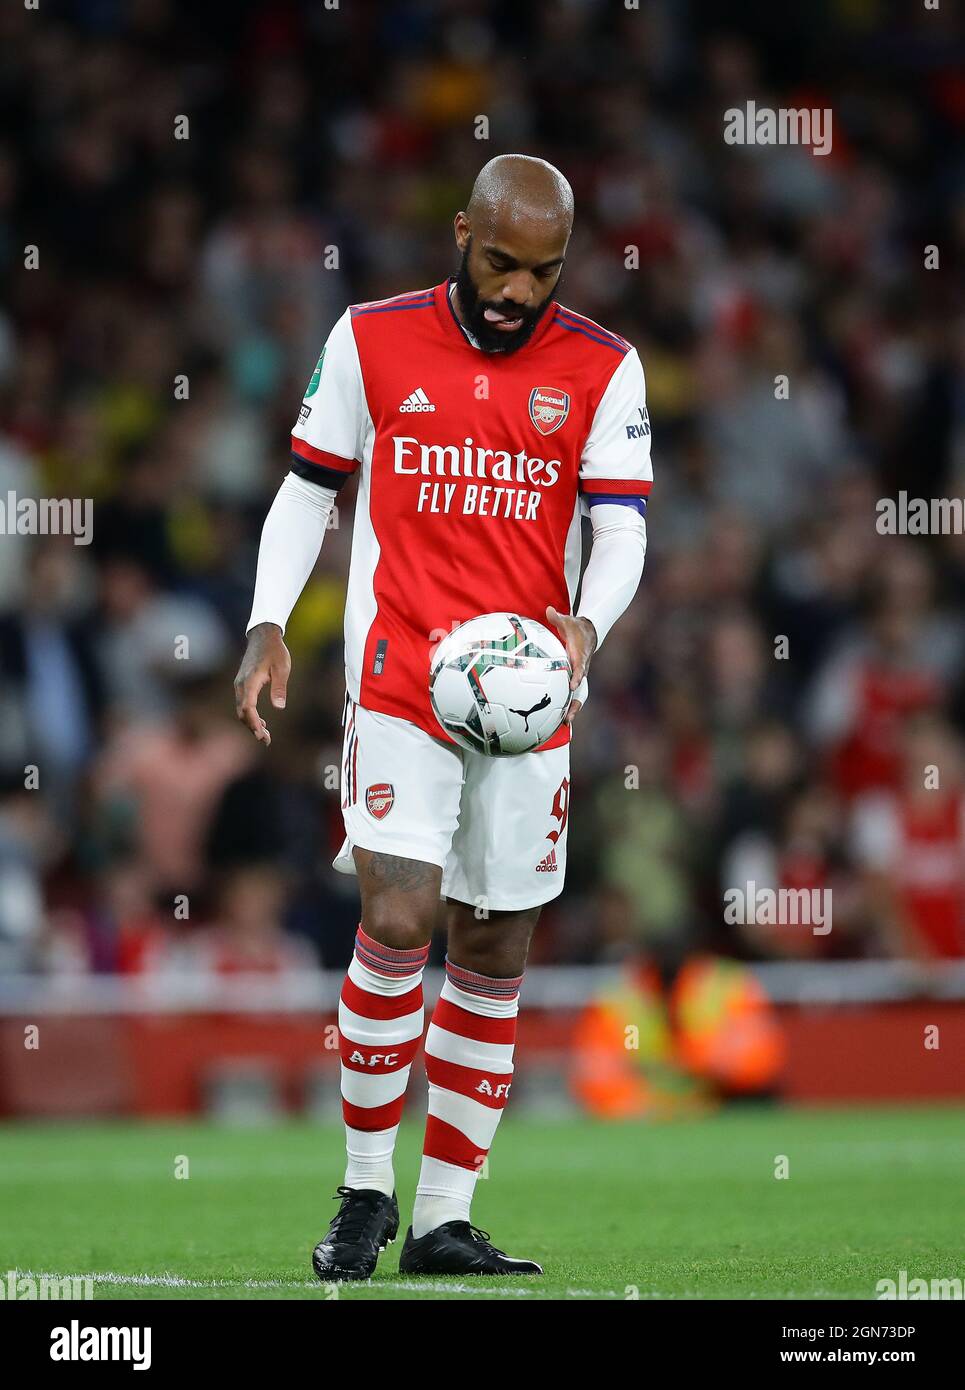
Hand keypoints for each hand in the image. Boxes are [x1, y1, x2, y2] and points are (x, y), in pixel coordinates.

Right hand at [234, 623, 290, 745]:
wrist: (263, 635)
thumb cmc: (275, 651)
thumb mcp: (282, 668)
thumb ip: (279, 688)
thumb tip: (279, 707)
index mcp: (250, 681)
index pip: (248, 708)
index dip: (254, 723)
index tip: (261, 735)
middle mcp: (241, 685)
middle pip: (242, 712)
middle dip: (253, 728)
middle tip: (266, 741)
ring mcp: (240, 684)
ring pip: (241, 710)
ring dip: (251, 723)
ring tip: (265, 736)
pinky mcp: (242, 684)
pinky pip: (243, 704)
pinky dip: (250, 715)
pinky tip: (261, 723)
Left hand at [545, 606, 596, 723]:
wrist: (590, 634)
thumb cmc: (576, 628)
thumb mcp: (568, 621)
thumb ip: (558, 618)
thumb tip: (549, 610)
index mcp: (580, 657)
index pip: (580, 668)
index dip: (577, 676)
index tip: (572, 685)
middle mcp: (582, 670)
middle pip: (581, 690)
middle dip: (575, 704)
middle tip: (568, 717)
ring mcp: (580, 677)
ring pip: (578, 696)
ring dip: (572, 710)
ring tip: (564, 725)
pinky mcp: (576, 680)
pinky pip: (572, 695)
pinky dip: (568, 706)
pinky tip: (558, 720)